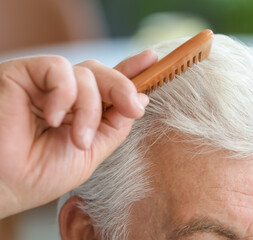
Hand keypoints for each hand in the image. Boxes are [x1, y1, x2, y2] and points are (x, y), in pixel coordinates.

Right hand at [0, 50, 156, 218]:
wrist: (6, 185)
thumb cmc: (42, 173)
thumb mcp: (93, 151)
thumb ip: (116, 125)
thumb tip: (140, 98)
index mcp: (81, 109)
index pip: (109, 82)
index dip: (131, 70)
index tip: (152, 59)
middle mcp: (65, 93)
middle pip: (102, 73)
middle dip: (122, 89)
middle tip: (134, 108)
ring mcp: (45, 83)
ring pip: (86, 74)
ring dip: (89, 109)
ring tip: (78, 138)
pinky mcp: (24, 73)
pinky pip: (58, 69)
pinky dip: (65, 95)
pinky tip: (53, 117)